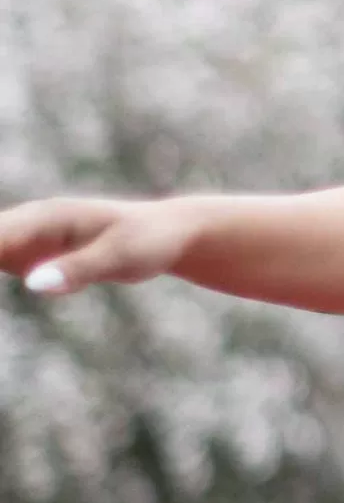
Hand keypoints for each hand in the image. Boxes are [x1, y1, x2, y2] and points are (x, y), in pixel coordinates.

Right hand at [0, 194, 206, 295]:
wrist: (168, 233)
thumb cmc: (148, 240)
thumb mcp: (121, 257)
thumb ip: (78, 270)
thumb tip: (32, 284)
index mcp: (45, 218)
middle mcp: (28, 222)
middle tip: (0, 274)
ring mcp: (26, 237)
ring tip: (1, 277)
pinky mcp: (30, 254)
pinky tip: (4, 276)